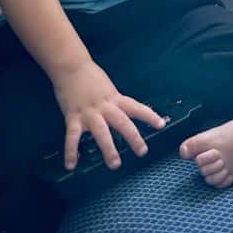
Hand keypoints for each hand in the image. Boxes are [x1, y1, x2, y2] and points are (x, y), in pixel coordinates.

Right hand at [52, 62, 167, 170]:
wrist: (71, 67)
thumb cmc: (90, 78)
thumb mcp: (108, 90)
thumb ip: (115, 103)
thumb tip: (123, 116)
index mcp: (116, 99)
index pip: (137, 108)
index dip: (150, 116)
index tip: (162, 125)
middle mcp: (106, 106)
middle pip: (123, 123)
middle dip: (134, 137)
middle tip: (142, 151)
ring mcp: (89, 112)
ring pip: (102, 132)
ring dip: (109, 149)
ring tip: (115, 164)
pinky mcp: (73, 116)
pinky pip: (72, 137)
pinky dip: (71, 151)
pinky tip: (71, 165)